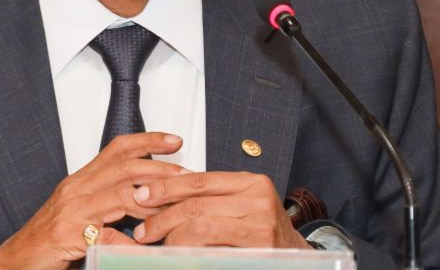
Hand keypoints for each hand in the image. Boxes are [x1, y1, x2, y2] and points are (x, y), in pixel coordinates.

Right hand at [0, 132, 188, 269]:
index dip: (148, 140)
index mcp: (81, 180)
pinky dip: (128, 240)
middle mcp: (76, 189)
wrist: (15, 260)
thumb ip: (108, 201)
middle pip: (124, 166)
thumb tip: (145, 197)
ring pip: (119, 193)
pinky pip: (106, 234)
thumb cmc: (50, 237)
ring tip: (173, 205)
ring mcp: (71, 211)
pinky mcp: (68, 235)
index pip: (117, 148)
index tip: (175, 140)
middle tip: (185, 175)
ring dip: (151, 199)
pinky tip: (143, 244)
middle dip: (159, 168)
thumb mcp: (81, 211)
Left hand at [131, 171, 310, 248]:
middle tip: (143, 230)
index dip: (166, 188)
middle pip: (196, 204)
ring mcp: (261, 224)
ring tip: (159, 244)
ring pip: (200, 227)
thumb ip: (209, 198)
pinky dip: (190, 252)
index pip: (198, 180)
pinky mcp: (259, 248)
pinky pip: (212, 249)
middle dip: (162, 216)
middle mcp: (258, 199)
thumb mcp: (240, 206)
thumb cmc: (261, 232)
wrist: (297, 260)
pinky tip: (177, 254)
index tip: (142, 195)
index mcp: (251, 182)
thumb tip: (160, 195)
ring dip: (172, 237)